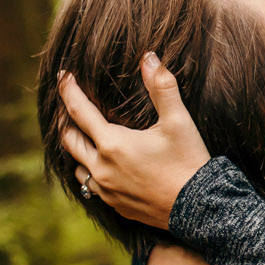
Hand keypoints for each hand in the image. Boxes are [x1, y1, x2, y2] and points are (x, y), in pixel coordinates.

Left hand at [58, 53, 211, 230]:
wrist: (200, 208)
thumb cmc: (189, 162)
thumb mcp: (178, 121)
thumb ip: (162, 86)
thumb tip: (149, 57)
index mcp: (113, 143)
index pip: (79, 111)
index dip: (69, 90)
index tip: (63, 75)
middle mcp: (103, 168)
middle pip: (69, 139)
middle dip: (65, 120)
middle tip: (67, 105)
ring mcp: (107, 189)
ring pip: (77, 165)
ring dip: (76, 148)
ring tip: (80, 136)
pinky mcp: (116, 205)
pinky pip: (91, 187)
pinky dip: (89, 171)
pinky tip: (99, 167)